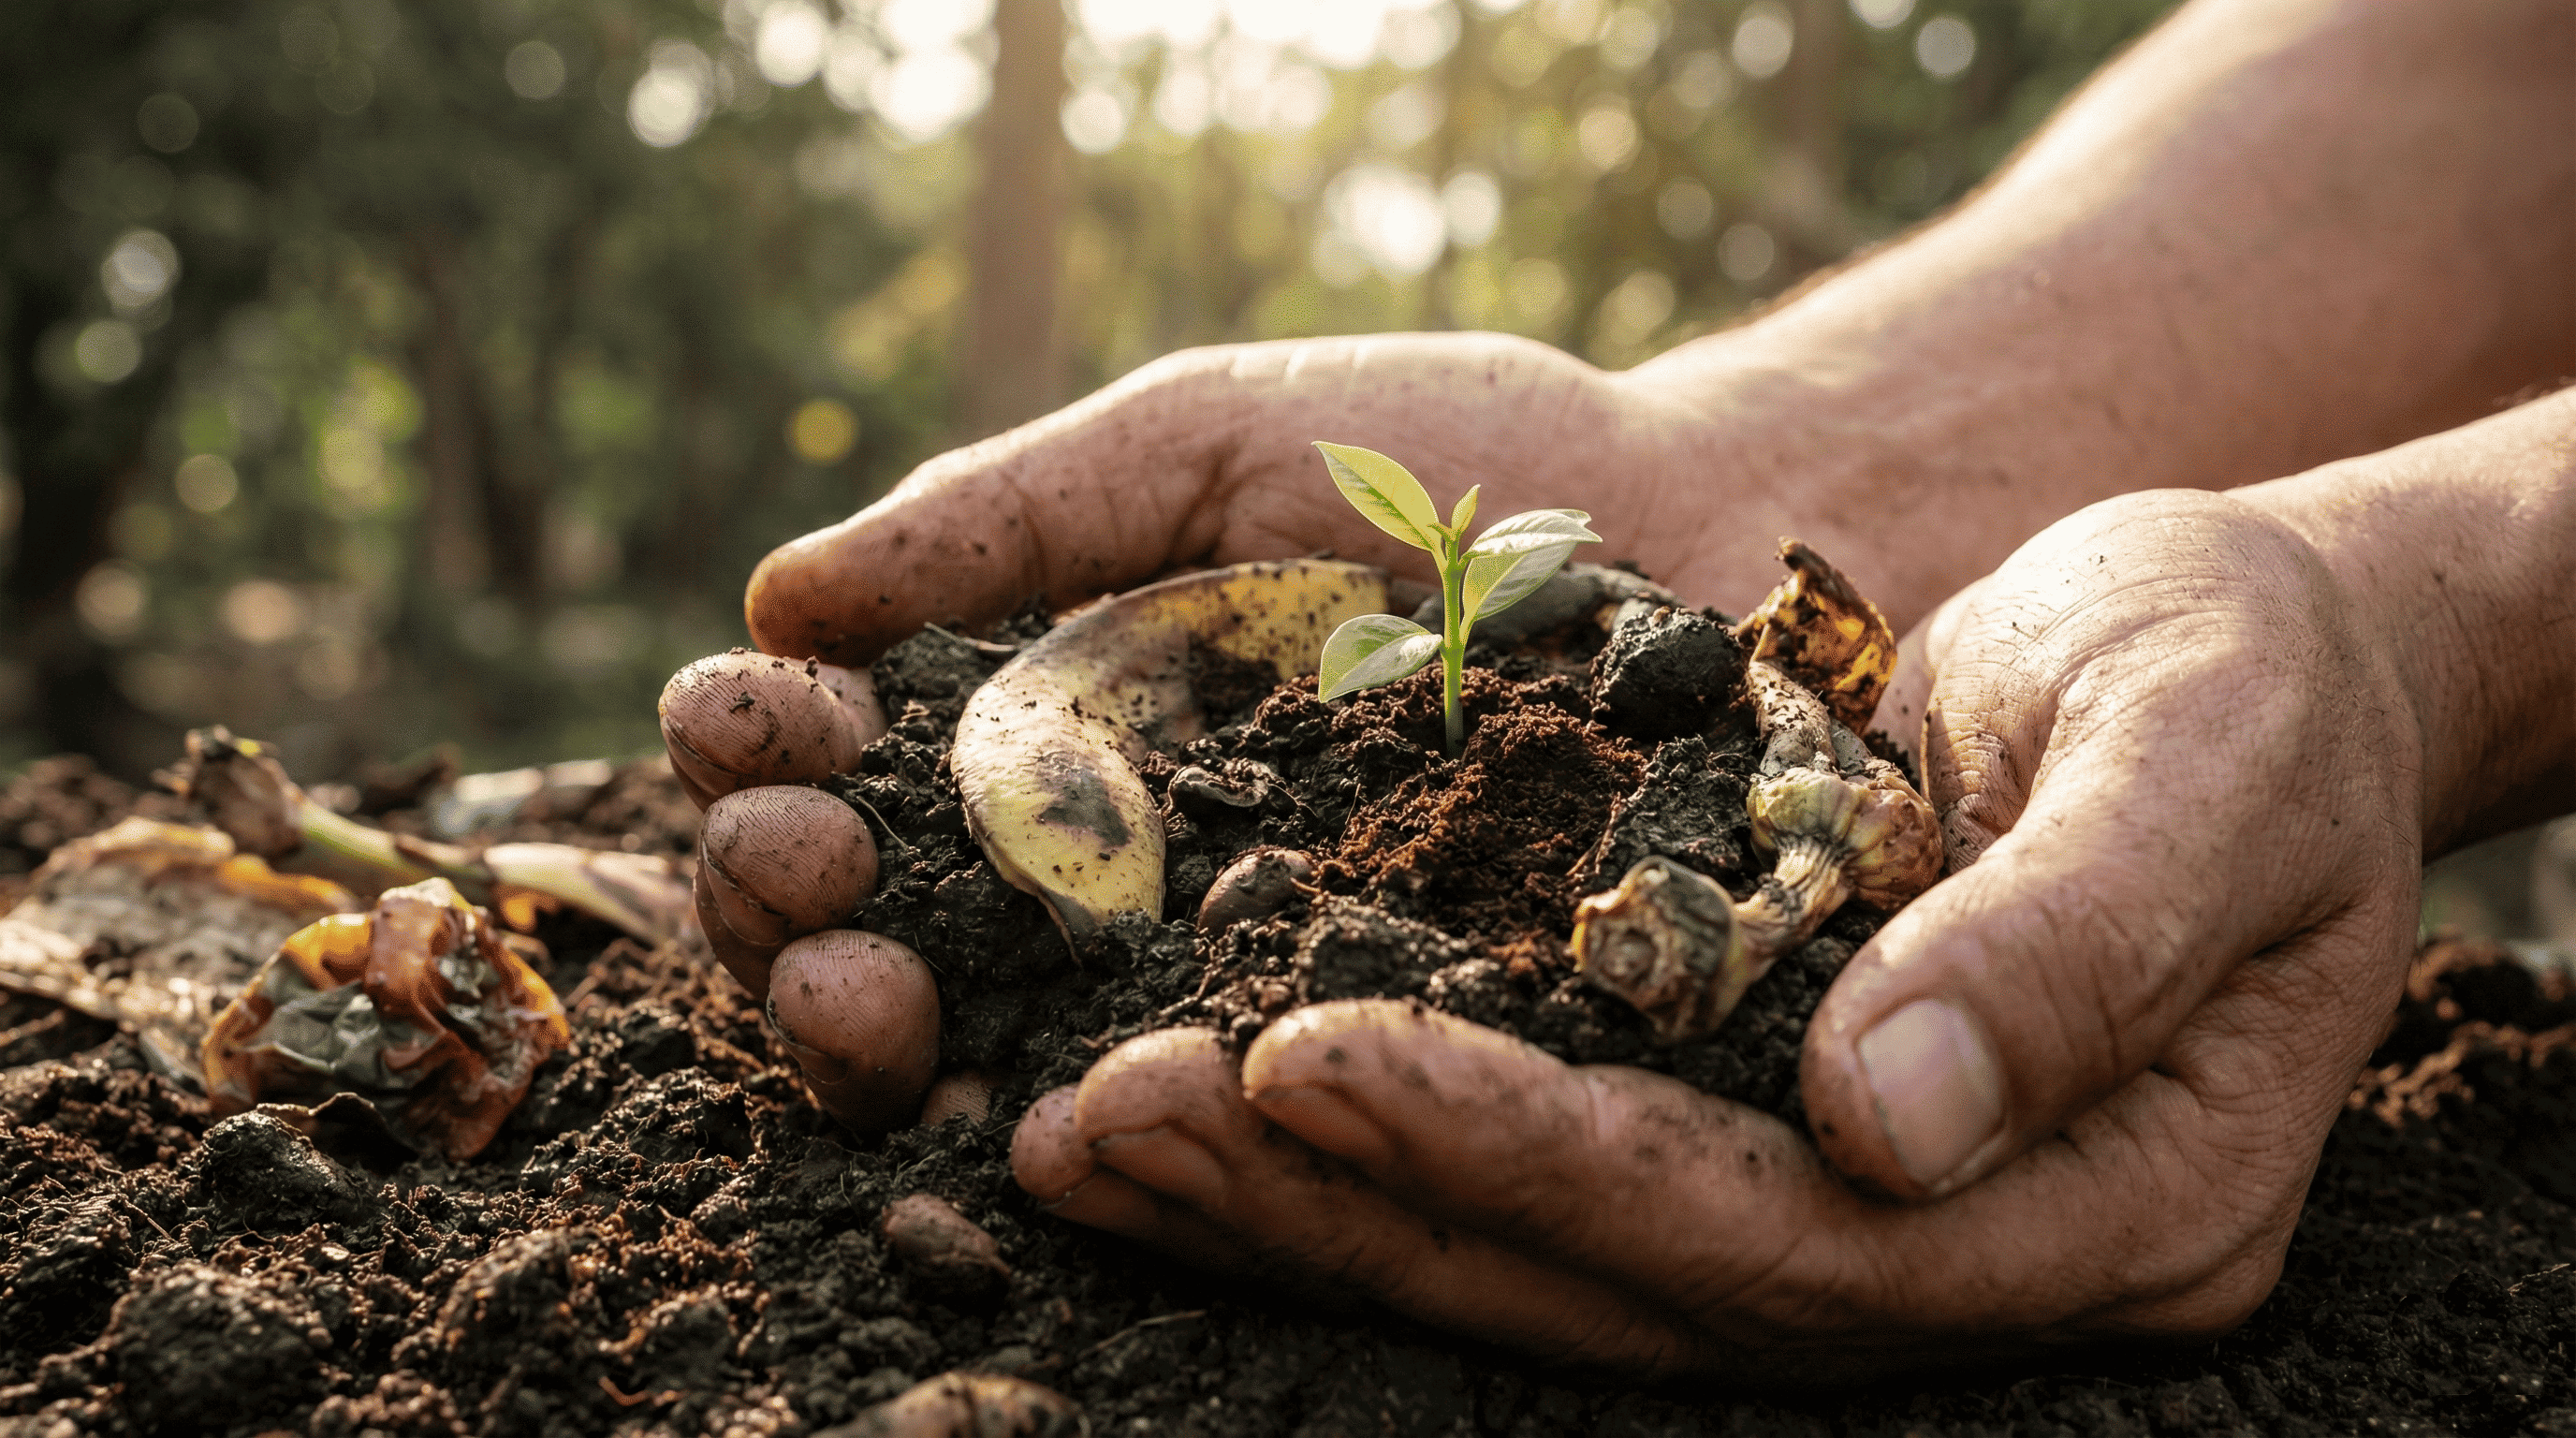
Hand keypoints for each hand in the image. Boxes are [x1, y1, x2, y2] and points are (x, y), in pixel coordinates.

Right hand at [674, 329, 1904, 1127]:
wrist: (1709, 533)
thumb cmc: (1455, 460)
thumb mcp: (1203, 439)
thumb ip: (1006, 513)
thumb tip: (778, 596)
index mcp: (1042, 718)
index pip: (845, 770)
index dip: (769, 760)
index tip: (752, 723)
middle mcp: (1096, 869)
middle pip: (875, 928)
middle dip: (790, 907)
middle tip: (798, 869)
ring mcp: (1206, 977)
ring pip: (988, 1047)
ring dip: (874, 1035)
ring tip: (860, 1000)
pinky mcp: (1338, 1058)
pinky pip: (1192, 1117)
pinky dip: (1086, 1129)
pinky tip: (1026, 1118)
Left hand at [1010, 487, 2428, 1376]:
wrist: (2229, 660)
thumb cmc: (2248, 680)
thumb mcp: (2206, 762)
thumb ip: (2072, 942)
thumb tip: (1878, 1123)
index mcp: (2108, 1206)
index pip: (1786, 1245)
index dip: (1545, 1163)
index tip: (1326, 1058)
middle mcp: (1952, 1254)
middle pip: (1619, 1290)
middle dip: (1360, 1203)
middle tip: (1116, 1116)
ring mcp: (1845, 1221)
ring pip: (1540, 1266)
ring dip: (1305, 1205)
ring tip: (1087, 1131)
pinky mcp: (1741, 1140)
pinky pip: (1522, 1177)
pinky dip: (1351, 1150)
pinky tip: (1187, 1099)